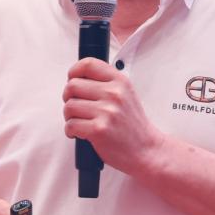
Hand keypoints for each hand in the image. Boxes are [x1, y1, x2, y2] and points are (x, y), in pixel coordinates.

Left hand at [62, 57, 164, 174]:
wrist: (146, 150)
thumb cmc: (133, 125)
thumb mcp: (126, 95)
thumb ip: (106, 84)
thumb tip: (78, 78)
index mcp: (120, 82)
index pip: (88, 64)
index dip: (74, 71)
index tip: (72, 79)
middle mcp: (114, 94)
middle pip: (73, 85)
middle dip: (69, 97)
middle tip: (76, 107)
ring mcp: (107, 112)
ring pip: (69, 106)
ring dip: (69, 116)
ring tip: (80, 121)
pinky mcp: (98, 129)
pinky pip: (71, 125)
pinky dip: (70, 131)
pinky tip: (80, 132)